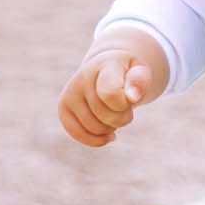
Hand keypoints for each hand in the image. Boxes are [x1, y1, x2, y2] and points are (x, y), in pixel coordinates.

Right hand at [57, 32, 167, 147]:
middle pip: (105, 115)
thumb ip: (140, 81)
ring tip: (114, 114)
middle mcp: (82, 77)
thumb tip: (132, 96)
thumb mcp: (141, 72)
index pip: (110, 94)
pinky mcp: (63, 109)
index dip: (124, 105)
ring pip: (94, 128)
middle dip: (123, 118)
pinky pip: (78, 134)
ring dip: (111, 128)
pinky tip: (108, 134)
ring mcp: (70, 93)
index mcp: (104, 65)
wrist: (107, 69)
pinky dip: (97, 140)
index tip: (133, 99)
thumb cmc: (128, 74)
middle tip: (126, 108)